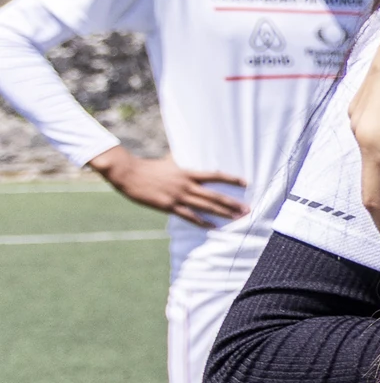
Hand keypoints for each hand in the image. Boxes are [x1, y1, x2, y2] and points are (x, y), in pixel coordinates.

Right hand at [90, 148, 244, 226]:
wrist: (128, 173)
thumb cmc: (149, 167)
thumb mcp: (169, 161)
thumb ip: (181, 160)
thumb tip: (185, 155)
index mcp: (187, 172)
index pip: (215, 175)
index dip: (231, 179)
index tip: (246, 182)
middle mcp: (186, 184)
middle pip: (215, 195)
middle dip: (233, 203)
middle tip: (248, 209)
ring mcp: (178, 196)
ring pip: (206, 207)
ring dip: (223, 213)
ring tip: (238, 218)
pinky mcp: (168, 206)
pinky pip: (189, 216)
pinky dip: (203, 222)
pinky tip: (214, 227)